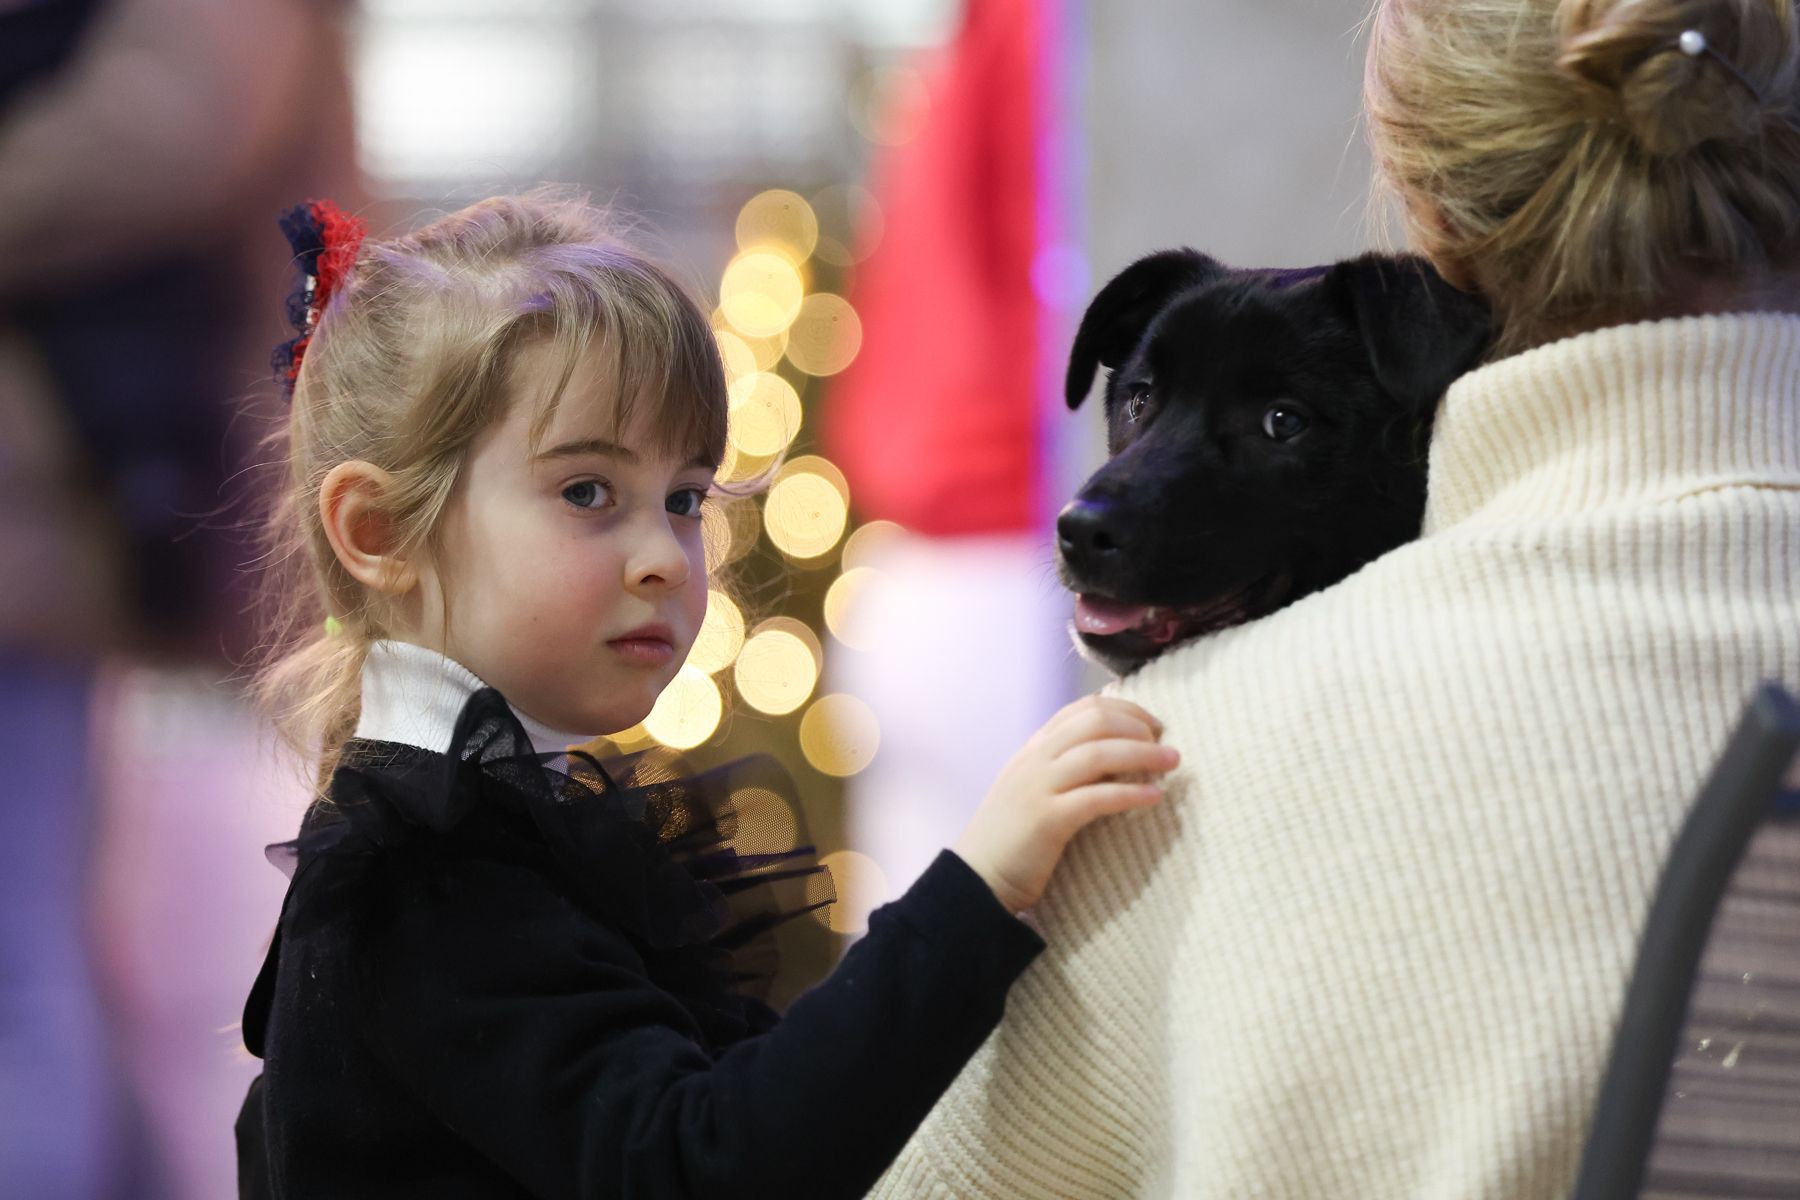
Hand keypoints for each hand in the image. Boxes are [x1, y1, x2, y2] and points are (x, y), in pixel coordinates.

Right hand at [953, 695, 1176, 913]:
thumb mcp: (1033, 790)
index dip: (1125, 709)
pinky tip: (1155, 798)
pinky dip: (1131, 793)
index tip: (1152, 724)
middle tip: (1166, 742)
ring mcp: (1038, 787)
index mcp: (1033, 749)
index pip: (1083, 709)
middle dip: (1138, 725)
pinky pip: (1097, 797)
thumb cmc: (1011, 840)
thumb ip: (1063, 769)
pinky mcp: (1047, 820)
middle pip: (1095, 722)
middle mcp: (1035, 759)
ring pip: (1099, 753)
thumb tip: (1116, 756)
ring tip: (1172, 762)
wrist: (976, 880)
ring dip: (1144, 753)